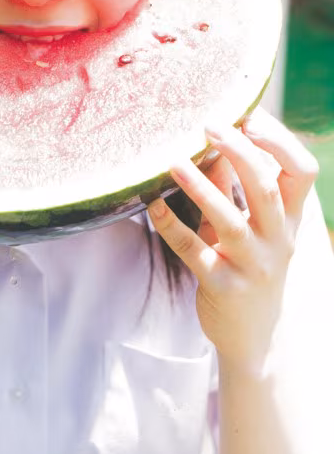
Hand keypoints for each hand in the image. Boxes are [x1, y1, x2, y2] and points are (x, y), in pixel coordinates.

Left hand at [147, 107, 318, 375]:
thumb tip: (209, 143)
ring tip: (173, 160)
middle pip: (268, 189)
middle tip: (210, 125)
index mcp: (289, 220)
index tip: (248, 116)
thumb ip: (231, 186)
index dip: (279, 140)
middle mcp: (277, 241)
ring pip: (230, 220)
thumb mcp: (248, 225)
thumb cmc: (247, 265)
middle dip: (241, 152)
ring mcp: (252, 266)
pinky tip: (152, 204)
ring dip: (201, 186)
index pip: (302, 172)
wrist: (251, 337)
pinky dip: (171, 225)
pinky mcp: (223, 286)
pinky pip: (194, 252)